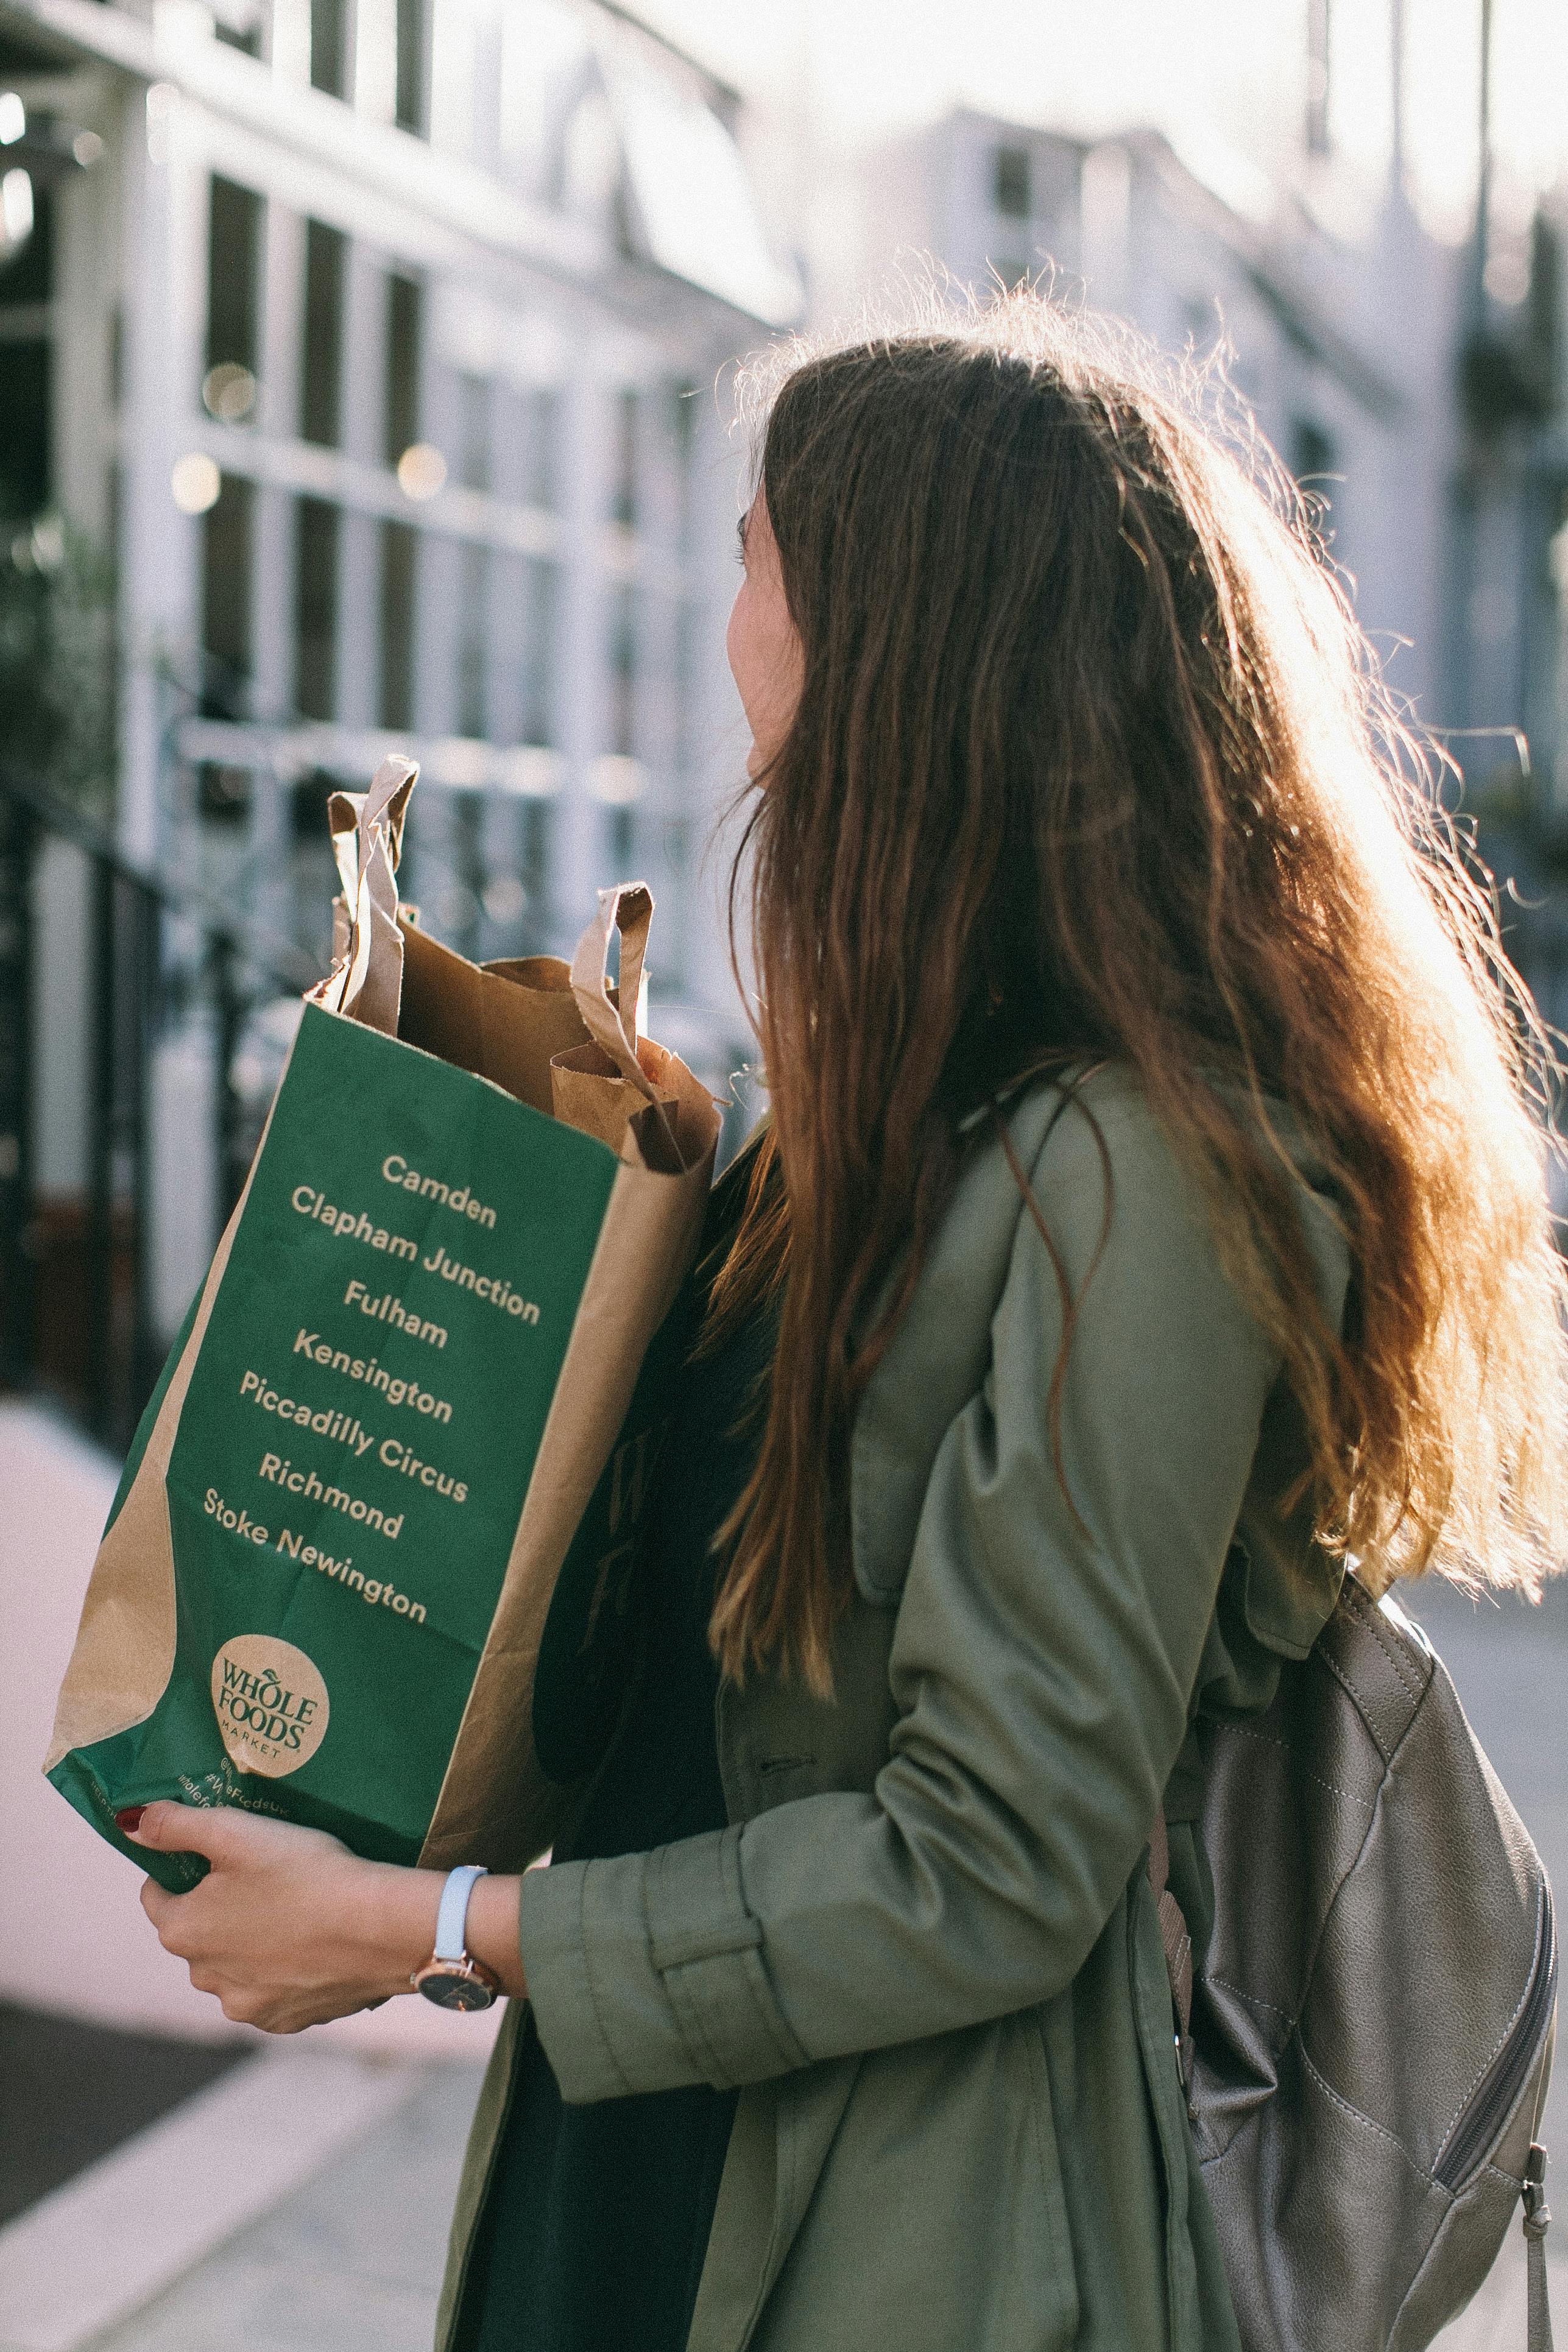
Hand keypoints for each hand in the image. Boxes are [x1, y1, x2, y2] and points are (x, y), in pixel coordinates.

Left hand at [128, 1801, 442, 2033]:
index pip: (158, 1895)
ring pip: (234, 1965)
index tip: (222, 1854)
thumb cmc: (307, 1874)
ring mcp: (246, 2005)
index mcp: (182, 1931)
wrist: (382, 1929)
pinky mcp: (286, 2021)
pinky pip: (272, 1991)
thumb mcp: (237, 1832)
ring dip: (251, 1944)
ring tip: (295, 1910)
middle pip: (198, 1932)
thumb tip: (132, 1822)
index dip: (185, 1869)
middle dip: (220, 1908)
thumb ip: (177, 1825)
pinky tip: (314, 1943)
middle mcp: (204, 1979)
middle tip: (266, 1876)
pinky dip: (284, 1970)